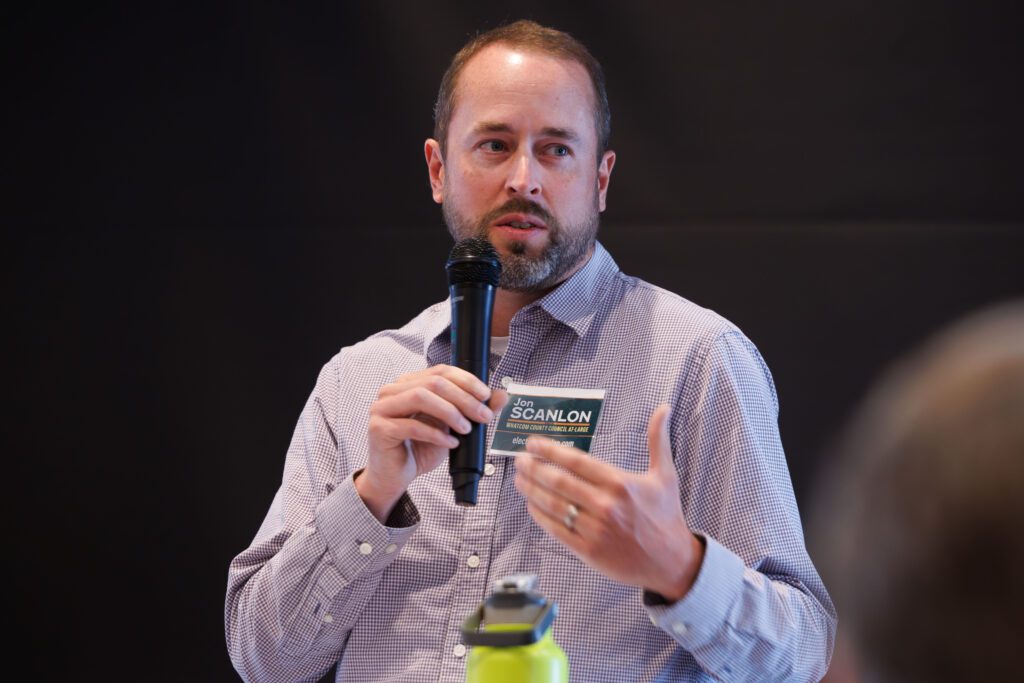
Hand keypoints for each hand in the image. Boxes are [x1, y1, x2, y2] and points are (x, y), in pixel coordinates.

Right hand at [357, 365, 506, 521]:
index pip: (440, 371)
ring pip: (421, 397)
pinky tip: (451, 443)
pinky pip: (412, 426)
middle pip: (434, 383)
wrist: (396, 477)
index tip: (486, 396)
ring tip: (467, 429)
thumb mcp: (452, 427)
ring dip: (450, 412)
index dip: (466, 381)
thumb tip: (501, 395)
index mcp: (409, 383)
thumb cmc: (420, 449)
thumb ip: (473, 409)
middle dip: (464, 399)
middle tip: (483, 416)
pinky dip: (436, 434)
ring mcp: (382, 408)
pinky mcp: (379, 428)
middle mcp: (392, 391)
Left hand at [514, 404, 703, 601]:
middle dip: (534, 468)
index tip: (532, 443)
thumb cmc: (666, 516)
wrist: (673, 562)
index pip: (576, 461)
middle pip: (559, 482)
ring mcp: (595, 530)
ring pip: (553, 506)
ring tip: (519, 479)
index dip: (549, 450)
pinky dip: (540, 517)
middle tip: (519, 460)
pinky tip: (531, 505)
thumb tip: (663, 408)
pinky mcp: (589, 551)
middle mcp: (606, 505)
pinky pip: (557, 530)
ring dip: (531, 490)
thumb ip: (658, 440)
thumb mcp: (665, 475)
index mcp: (620, 483)